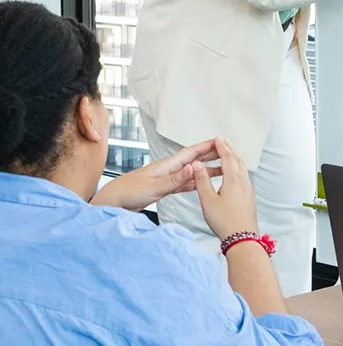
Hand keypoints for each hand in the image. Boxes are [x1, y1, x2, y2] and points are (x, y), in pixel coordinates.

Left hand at [91, 139, 222, 211]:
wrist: (112, 204)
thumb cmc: (128, 193)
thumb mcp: (154, 187)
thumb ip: (175, 179)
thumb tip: (194, 167)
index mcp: (167, 165)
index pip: (191, 153)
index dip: (207, 146)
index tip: (221, 141)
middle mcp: (169, 169)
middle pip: (194, 160)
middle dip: (211, 156)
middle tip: (228, 153)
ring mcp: (166, 179)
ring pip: (191, 173)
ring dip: (205, 171)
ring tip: (222, 170)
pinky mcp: (163, 190)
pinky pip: (184, 184)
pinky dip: (195, 183)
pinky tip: (202, 184)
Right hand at [193, 136, 259, 240]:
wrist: (242, 237)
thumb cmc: (224, 221)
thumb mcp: (208, 200)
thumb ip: (202, 181)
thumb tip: (197, 165)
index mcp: (233, 179)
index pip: (228, 157)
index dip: (222, 147)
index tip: (218, 138)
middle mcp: (243, 181)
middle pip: (237, 160)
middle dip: (229, 149)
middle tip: (223, 141)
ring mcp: (248, 188)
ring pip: (242, 167)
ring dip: (235, 158)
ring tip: (228, 153)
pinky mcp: (250, 195)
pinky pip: (244, 175)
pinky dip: (238, 167)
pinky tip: (235, 173)